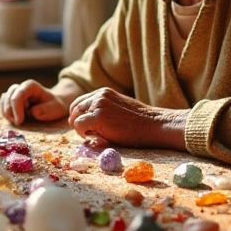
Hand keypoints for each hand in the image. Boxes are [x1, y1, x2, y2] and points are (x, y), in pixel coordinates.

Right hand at [0, 80, 67, 124]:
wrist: (54, 105)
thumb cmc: (55, 106)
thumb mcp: (56, 108)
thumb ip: (46, 110)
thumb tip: (32, 112)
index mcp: (31, 86)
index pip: (19, 94)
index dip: (16, 109)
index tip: (19, 122)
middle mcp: (21, 87)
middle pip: (9, 96)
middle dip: (10, 111)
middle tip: (18, 124)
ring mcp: (16, 93)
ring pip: (4, 99)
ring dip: (6, 112)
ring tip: (16, 122)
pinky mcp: (12, 99)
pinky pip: (3, 103)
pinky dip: (5, 112)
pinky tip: (13, 119)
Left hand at [68, 87, 185, 148]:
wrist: (155, 124)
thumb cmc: (139, 122)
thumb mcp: (118, 109)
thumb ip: (102, 111)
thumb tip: (86, 124)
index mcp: (103, 93)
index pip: (80, 102)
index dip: (79, 116)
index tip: (86, 127)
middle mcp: (99, 95)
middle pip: (75, 109)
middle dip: (77, 123)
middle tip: (88, 134)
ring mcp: (98, 105)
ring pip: (75, 118)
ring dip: (81, 129)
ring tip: (96, 136)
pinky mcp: (98, 116)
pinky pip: (79, 126)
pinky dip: (83, 134)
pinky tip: (97, 138)